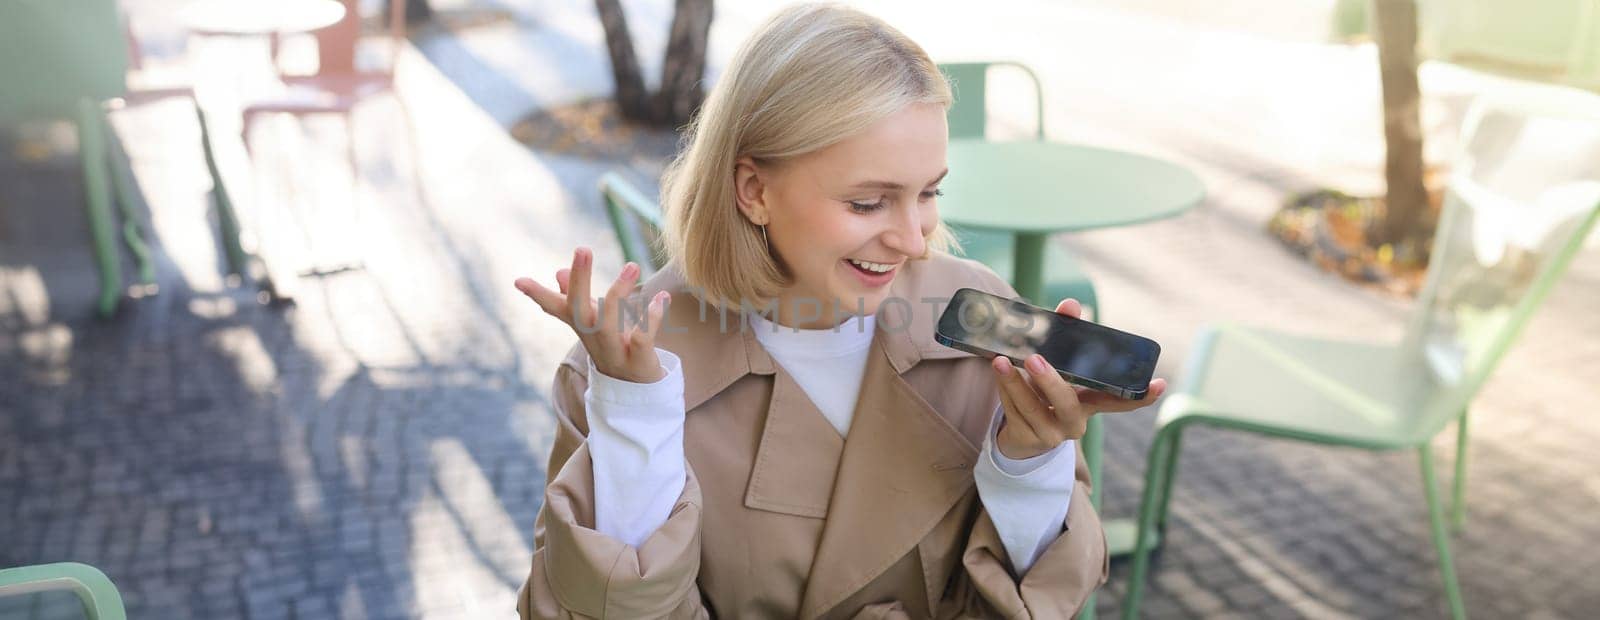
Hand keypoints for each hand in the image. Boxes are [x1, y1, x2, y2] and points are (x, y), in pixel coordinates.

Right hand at [514, 247, 670, 382]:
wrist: (635, 391)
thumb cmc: (612, 347)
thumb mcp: (592, 323)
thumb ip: (576, 298)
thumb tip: (558, 272)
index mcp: (582, 326)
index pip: (555, 308)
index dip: (537, 295)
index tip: (518, 281)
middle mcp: (593, 337)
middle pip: (579, 309)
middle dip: (580, 279)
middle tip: (583, 248)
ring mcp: (614, 351)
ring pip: (607, 322)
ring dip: (618, 292)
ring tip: (632, 265)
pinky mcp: (637, 360)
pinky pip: (641, 338)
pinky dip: (651, 318)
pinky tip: (661, 298)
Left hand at [992, 298, 1167, 459]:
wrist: (1019, 433)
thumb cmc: (1044, 390)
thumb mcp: (1056, 363)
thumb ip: (1064, 333)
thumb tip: (1071, 305)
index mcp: (1090, 402)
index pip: (1119, 401)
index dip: (1141, 395)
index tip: (1159, 383)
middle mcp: (1076, 421)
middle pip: (1069, 403)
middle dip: (1051, 381)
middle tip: (1035, 358)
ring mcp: (1052, 434)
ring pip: (1034, 408)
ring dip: (1015, 383)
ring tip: (1000, 361)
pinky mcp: (1028, 439)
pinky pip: (1014, 413)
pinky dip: (1005, 390)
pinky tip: (998, 372)